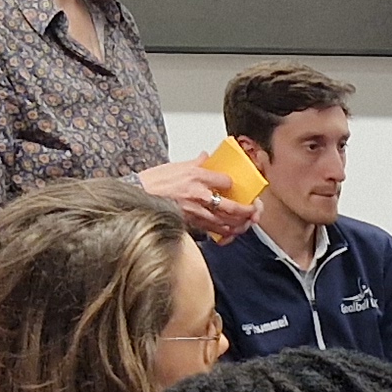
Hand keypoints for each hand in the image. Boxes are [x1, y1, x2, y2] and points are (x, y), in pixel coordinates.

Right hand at [138, 159, 255, 242]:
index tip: (236, 186)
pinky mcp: (191, 224)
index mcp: (196, 177)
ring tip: (246, 222)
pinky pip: (213, 232)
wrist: (138, 197)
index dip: (234, 184)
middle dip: (248, 210)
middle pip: (232, 207)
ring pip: (226, 223)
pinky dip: (225, 234)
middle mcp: (199, 196)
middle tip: (254, 209)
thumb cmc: (152, 183)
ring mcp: (196, 212)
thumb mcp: (175, 166)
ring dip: (240, 225)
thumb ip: (195, 162)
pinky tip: (230, 233)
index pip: (226, 181)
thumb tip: (206, 157)